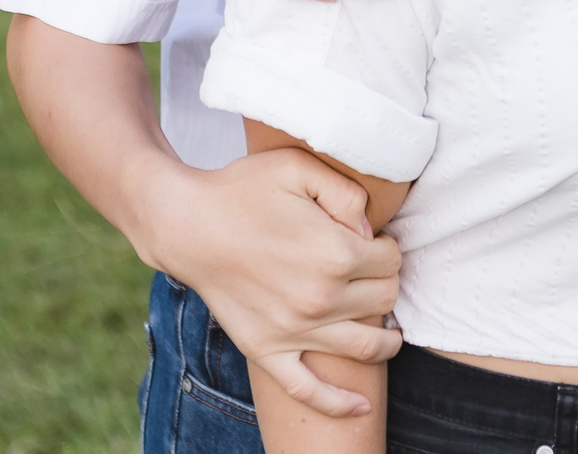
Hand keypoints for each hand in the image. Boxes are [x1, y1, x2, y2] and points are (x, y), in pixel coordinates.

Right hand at [142, 147, 401, 418]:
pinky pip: (308, 390)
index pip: (392, 259)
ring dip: (387, 338)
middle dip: (386, 282)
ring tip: (392, 330)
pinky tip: (362, 408)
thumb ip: (347, 191)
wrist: (186, 224)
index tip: (373, 241)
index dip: (387, 246)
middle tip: (373, 272)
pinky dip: (338, 403)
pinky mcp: (266, 351)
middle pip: (385, 299)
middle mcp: (320, 299)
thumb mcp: (298, 168)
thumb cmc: (242, 190)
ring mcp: (293, 331)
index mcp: (335, 254)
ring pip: (365, 345)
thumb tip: (370, 228)